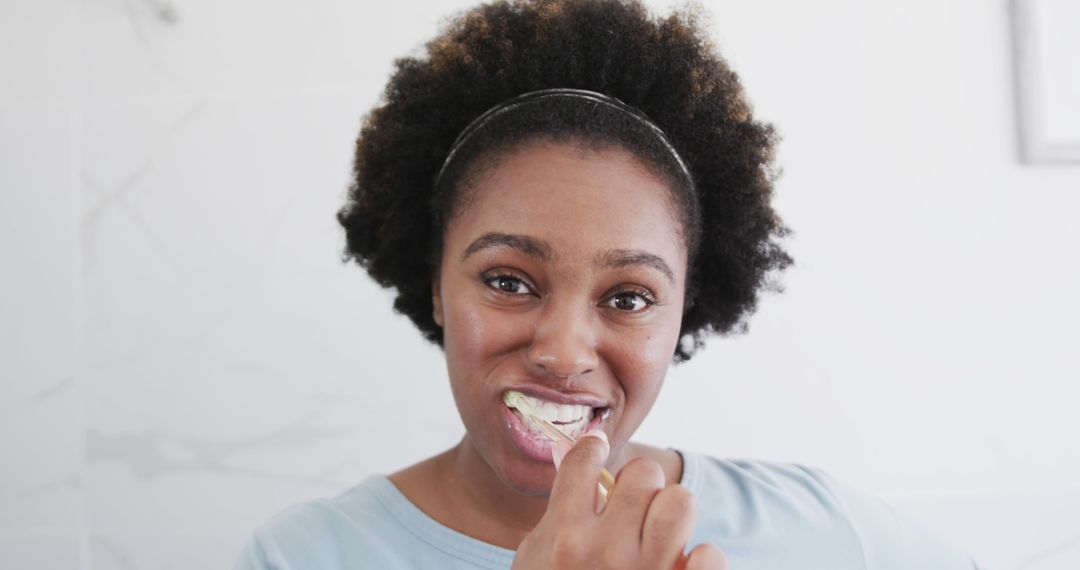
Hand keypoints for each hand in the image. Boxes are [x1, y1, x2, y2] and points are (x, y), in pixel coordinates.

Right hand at [511, 430, 728, 568]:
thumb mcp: (536, 561)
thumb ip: (558, 519)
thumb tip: (588, 469)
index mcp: (563, 539)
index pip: (584, 460)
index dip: (593, 448)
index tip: (598, 449)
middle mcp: (605, 553)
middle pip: (643, 474)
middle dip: (639, 484)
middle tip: (631, 503)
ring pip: (681, 502)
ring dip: (670, 512)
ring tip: (658, 531)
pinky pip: (711, 554)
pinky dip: (701, 559)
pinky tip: (681, 568)